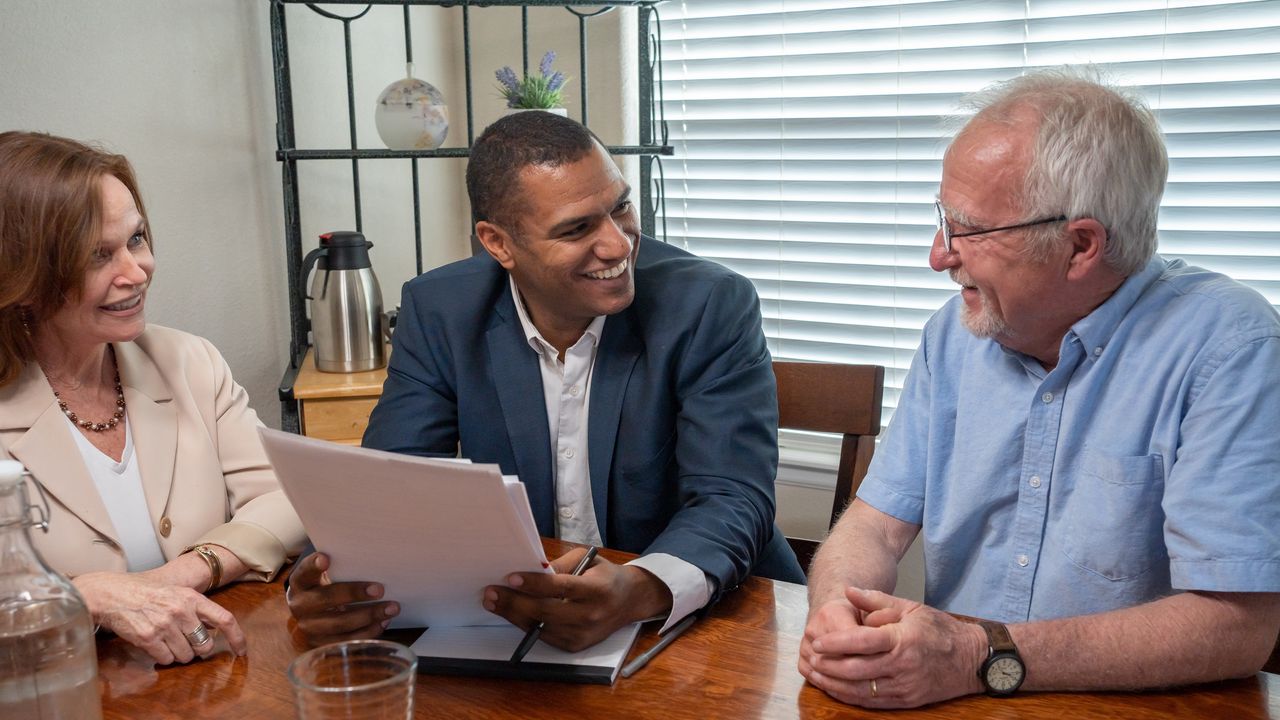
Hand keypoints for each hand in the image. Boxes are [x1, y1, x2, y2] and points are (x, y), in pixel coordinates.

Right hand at [74, 571, 245, 665]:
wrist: (113, 594)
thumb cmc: (146, 593)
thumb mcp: (177, 592)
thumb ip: (197, 608)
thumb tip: (215, 627)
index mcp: (192, 598)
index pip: (225, 618)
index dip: (237, 637)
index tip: (241, 651)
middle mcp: (181, 611)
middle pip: (204, 645)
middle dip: (198, 650)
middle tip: (186, 643)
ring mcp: (165, 625)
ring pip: (186, 656)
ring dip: (179, 654)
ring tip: (167, 640)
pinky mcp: (148, 638)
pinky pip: (167, 659)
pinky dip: (164, 657)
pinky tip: (155, 644)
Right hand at [286, 552, 399, 644]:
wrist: (312, 614)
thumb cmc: (327, 587)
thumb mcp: (327, 576)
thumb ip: (341, 568)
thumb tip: (373, 560)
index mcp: (301, 583)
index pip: (305, 571)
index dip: (314, 565)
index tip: (326, 559)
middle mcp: (300, 606)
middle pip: (326, 599)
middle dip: (354, 594)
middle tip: (380, 589)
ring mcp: (309, 628)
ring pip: (340, 623)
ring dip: (369, 615)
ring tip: (392, 608)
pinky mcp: (321, 645)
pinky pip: (347, 641)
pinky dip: (368, 631)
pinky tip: (383, 622)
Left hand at [483, 548, 671, 651]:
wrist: (629, 601)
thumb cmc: (604, 576)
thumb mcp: (587, 560)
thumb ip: (560, 565)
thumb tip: (530, 570)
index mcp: (597, 590)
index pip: (561, 588)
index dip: (535, 584)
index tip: (511, 577)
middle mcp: (591, 615)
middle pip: (545, 612)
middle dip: (514, 602)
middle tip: (491, 592)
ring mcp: (583, 634)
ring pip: (540, 627)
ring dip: (513, 615)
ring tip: (494, 602)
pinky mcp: (575, 646)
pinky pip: (544, 636)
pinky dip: (525, 624)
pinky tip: (512, 613)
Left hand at [798, 586, 985, 708]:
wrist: (972, 660)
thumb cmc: (939, 630)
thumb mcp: (910, 607)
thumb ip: (876, 600)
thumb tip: (849, 591)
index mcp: (902, 638)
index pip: (862, 642)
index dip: (836, 643)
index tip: (817, 642)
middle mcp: (903, 665)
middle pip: (857, 669)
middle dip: (829, 667)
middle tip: (811, 660)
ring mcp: (905, 686)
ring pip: (862, 690)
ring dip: (835, 685)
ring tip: (816, 675)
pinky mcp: (907, 701)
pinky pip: (873, 702)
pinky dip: (851, 697)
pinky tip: (836, 689)